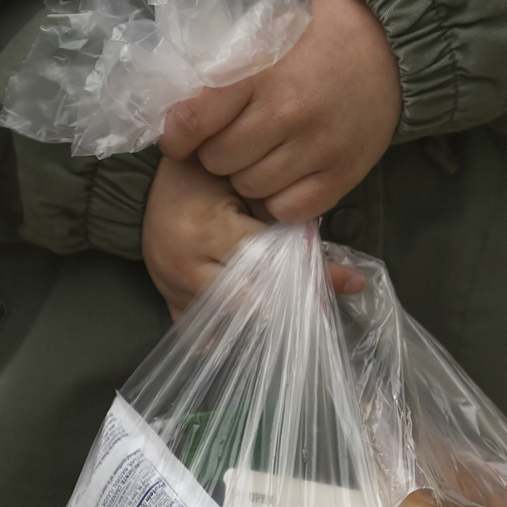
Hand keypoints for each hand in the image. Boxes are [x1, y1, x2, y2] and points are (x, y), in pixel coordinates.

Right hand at [143, 157, 365, 321]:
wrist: (154, 172)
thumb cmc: (207, 171)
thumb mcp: (248, 185)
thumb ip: (285, 221)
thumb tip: (340, 264)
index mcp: (206, 231)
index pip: (270, 263)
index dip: (313, 273)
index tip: (352, 280)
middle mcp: (185, 266)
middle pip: (249, 303)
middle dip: (290, 304)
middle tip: (326, 305)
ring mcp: (170, 287)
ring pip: (227, 323)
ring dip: (262, 323)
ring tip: (297, 322)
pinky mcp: (165, 297)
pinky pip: (197, 331)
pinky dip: (225, 335)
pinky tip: (251, 335)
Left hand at [159, 0, 401, 222]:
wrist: (386, 48)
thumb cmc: (314, 42)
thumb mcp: (263, 37)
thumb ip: (221, 71)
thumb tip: (175, 110)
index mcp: (259, 72)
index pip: (193, 120)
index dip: (178, 137)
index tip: (181, 140)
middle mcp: (287, 111)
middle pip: (218, 161)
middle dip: (218, 154)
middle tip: (237, 140)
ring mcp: (317, 147)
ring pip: (250, 189)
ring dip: (248, 178)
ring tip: (265, 155)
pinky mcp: (342, 174)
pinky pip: (287, 210)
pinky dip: (280, 199)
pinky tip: (288, 176)